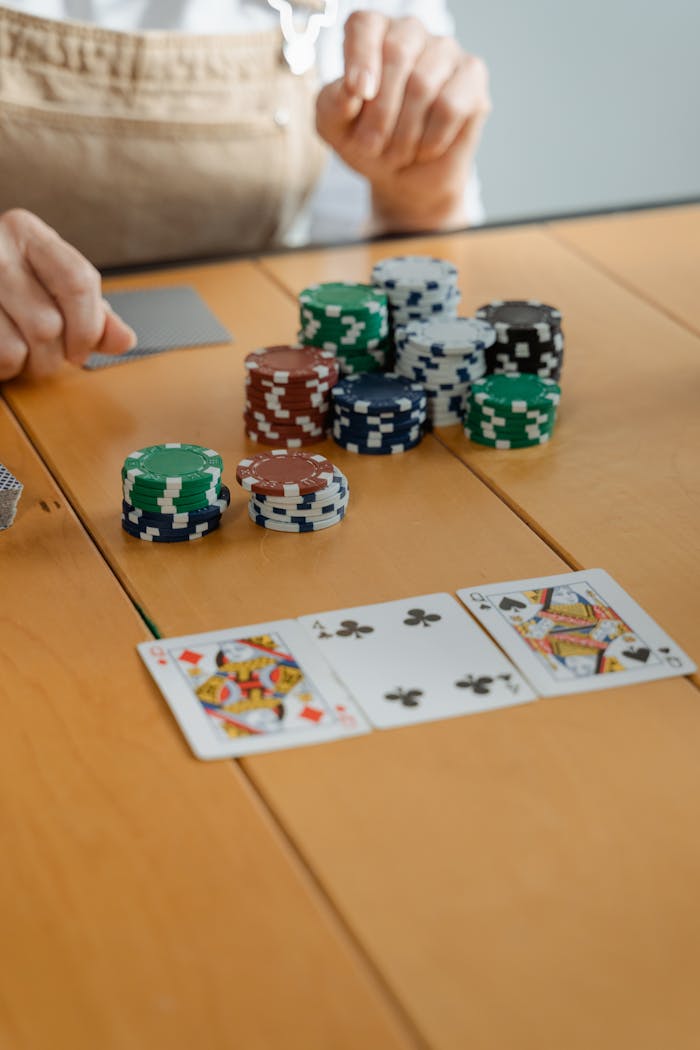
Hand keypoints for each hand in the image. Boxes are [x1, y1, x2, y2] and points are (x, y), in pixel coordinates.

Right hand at [0, 209, 136, 381]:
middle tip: (51, 356)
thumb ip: (93, 314)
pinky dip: (8, 368)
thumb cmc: (10, 287)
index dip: (88, 327)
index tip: (82, 348)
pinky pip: (2, 356)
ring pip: (24, 344)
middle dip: (58, 355)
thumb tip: (125, 340)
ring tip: (26, 354)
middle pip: (49, 322)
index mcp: (26, 232)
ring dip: (33, 364)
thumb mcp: (52, 286)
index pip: (78, 281)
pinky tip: (4, 351)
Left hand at [316, 12, 490, 233]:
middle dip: (380, 112)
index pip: (365, 25)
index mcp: (372, 33)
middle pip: (397, 53)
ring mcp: (445, 51)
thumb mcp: (334, 127)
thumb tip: (351, 89)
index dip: (360, 58)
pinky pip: (451, 105)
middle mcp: (410, 33)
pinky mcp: (472, 77)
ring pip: (424, 84)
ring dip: (404, 133)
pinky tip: (425, 148)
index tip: (359, 94)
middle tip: (371, 146)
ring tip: (396, 153)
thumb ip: (332, 103)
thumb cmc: (368, 142)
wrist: (403, 178)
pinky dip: (432, 138)